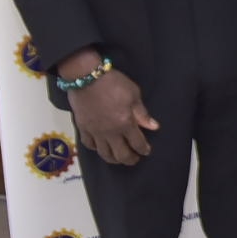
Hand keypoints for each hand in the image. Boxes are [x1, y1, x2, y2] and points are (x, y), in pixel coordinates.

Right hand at [59, 47, 157, 165]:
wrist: (86, 77)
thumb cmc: (113, 83)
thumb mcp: (134, 94)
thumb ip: (142, 113)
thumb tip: (153, 127)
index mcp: (125, 123)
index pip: (137, 143)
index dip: (143, 149)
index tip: (147, 151)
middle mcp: (110, 132)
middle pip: (121, 154)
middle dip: (130, 159)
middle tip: (135, 159)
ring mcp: (95, 132)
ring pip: (104, 154)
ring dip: (113, 159)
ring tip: (119, 158)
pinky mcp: (83, 128)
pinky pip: (89, 145)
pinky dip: (96, 149)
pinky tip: (101, 147)